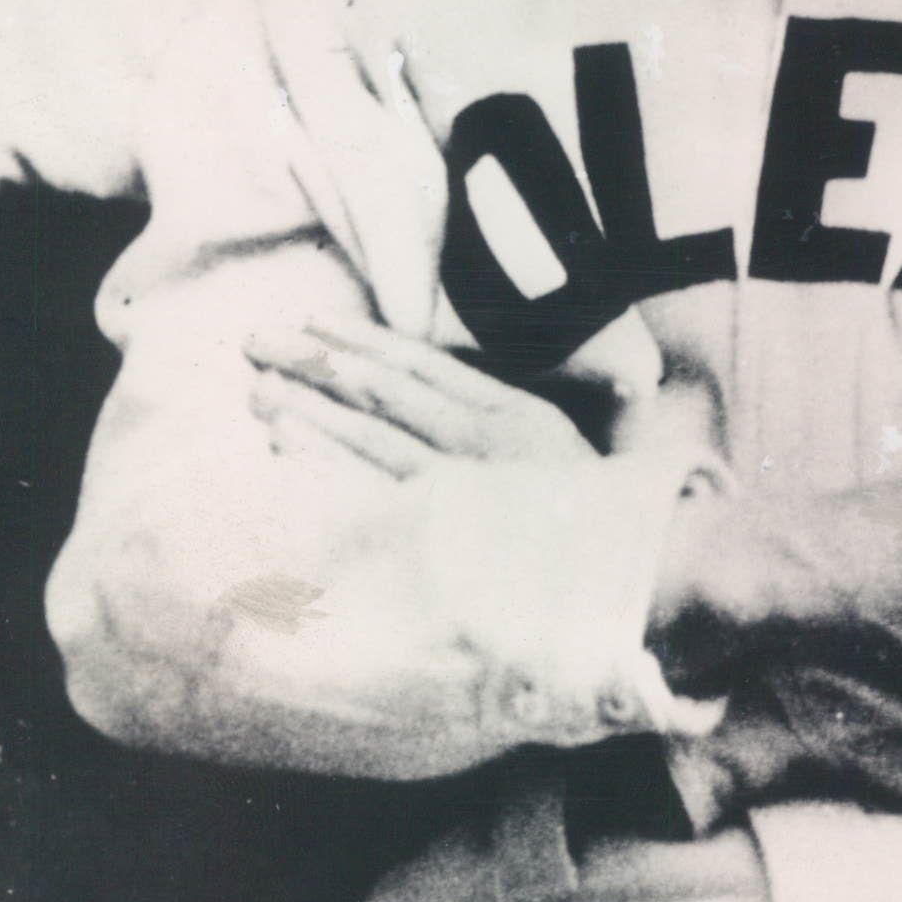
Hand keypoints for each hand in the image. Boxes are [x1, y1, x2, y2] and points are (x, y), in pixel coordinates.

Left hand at [245, 316, 607, 642]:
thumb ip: (508, 431)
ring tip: (259, 390)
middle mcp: (488, 442)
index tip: (317, 321)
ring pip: (372, 436)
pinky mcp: (449, 533)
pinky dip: (327, 465)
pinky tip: (284, 447)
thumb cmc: (601, 525)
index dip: (367, 340)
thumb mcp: (563, 460)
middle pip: (387, 392)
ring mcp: (467, 488)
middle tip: (258, 344)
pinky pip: (374, 491)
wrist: (643, 580)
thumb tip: (452, 403)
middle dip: (318, 364)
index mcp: (517, 415)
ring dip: (311, 410)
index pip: (426, 365)